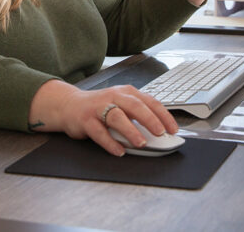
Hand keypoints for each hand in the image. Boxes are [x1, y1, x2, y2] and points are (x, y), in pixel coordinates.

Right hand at [28, 80, 177, 156]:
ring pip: (117, 117)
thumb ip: (138, 115)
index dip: (163, 115)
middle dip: (150, 119)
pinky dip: (110, 143)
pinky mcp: (85, 120)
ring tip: (141, 143)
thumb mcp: (121, 105)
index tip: (173, 129)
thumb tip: (161, 132)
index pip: (150, 101)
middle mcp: (114, 97)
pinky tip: (119, 151)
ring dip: (130, 131)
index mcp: (126, 92)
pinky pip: (99, 132)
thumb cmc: (101, 107)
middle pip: (135, 106)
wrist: (70, 105)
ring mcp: (98, 107)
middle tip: (161, 133)